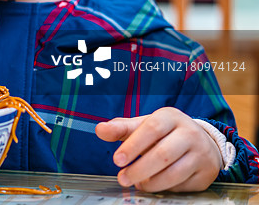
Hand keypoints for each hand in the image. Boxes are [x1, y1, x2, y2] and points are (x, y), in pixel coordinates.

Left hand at [95, 107, 221, 191]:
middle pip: (163, 154)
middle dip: (139, 169)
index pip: (152, 129)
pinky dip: (165, 188)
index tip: (117, 160)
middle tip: (122, 178)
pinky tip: (154, 185)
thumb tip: (100, 130)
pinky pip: (183, 185)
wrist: (201, 142)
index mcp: (171, 117)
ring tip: (137, 183)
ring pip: (174, 173)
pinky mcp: (206, 173)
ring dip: (151, 182)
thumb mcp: (143, 126)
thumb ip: (121, 128)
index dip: (134, 145)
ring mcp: (201, 154)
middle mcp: (190, 133)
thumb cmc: (164, 133)